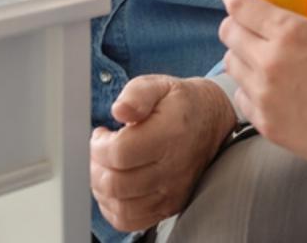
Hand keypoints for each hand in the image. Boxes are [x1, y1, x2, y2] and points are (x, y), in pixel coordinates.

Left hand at [89, 75, 235, 232]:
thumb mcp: (159, 85)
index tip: (101, 134)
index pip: (120, 153)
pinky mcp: (169, 206)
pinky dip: (113, 207)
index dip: (99, 146)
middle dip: (95, 167)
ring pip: (120, 206)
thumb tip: (119, 110)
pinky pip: (130, 220)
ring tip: (105, 167)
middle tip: (99, 151)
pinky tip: (114, 187)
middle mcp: (174, 168)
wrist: (211, 121)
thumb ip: (136, 94)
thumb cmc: (180, 103)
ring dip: (101, 188)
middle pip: (116, 184)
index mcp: (171, 133)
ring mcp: (172, 192)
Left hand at [219, 0, 306, 177]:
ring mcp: (263, 97)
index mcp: (291, 34)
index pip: (240, 5)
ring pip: (231, 64)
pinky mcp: (266, 126)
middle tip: (256, 20)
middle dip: (238, 20)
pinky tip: (273, 86)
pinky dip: (249, 87)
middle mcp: (268, 63)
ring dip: (243, 53)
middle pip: (228, 32)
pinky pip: (241, 97)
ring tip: (267, 54)